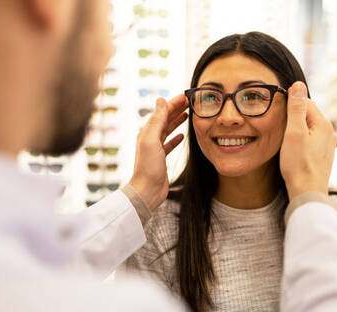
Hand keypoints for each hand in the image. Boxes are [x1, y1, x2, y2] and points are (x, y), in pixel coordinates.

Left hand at [129, 95, 188, 210]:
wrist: (147, 190)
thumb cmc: (149, 168)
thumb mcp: (152, 140)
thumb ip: (157, 120)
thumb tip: (160, 100)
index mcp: (147, 132)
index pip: (162, 112)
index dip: (173, 103)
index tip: (185, 96)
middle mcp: (150, 139)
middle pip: (165, 119)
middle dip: (176, 109)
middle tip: (189, 102)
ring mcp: (155, 149)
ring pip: (167, 130)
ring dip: (176, 121)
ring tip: (187, 114)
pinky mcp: (161, 158)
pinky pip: (169, 144)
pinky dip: (175, 138)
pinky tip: (182, 136)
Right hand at [279, 81, 336, 199]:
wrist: (307, 191)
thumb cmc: (299, 164)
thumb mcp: (294, 132)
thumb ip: (296, 108)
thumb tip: (298, 85)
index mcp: (324, 124)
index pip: (306, 103)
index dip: (290, 105)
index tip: (278, 113)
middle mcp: (329, 133)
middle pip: (307, 115)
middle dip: (293, 118)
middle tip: (280, 129)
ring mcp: (327, 145)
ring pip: (308, 129)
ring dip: (296, 131)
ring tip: (285, 141)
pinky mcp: (322, 155)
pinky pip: (310, 140)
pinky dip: (300, 141)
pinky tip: (292, 151)